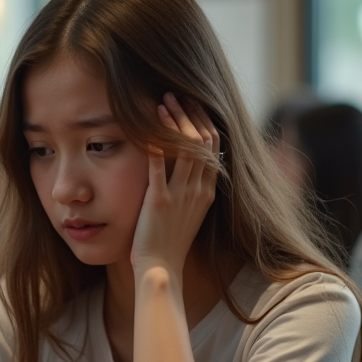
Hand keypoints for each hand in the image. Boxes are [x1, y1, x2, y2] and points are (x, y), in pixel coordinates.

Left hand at [131, 93, 219, 275]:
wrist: (161, 267)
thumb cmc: (170, 241)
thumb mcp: (190, 211)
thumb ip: (192, 188)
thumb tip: (189, 167)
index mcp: (208, 191)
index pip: (213, 147)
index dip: (203, 121)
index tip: (191, 103)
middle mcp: (198, 190)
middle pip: (201, 141)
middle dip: (189, 113)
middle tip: (174, 94)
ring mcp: (180, 195)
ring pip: (184, 149)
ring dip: (173, 121)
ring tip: (161, 101)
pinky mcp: (158, 201)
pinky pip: (158, 167)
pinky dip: (155, 144)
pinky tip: (147, 126)